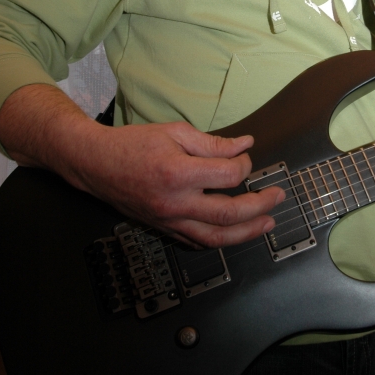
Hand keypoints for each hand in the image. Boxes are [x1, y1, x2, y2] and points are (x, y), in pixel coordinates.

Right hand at [0, 85, 284, 247]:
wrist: (96, 164)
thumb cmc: (133, 143)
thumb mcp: (175, 132)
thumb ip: (214, 143)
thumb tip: (246, 146)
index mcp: (178, 173)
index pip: (228, 176)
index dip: (245, 165)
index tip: (245, 156)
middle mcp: (175, 202)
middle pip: (228, 214)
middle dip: (260, 206)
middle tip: (278, 197)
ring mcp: (169, 220)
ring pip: (215, 237)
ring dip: (246, 233)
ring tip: (267, 224)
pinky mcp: (164, 228)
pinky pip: (196, 241)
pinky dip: (219, 239)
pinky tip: (234, 233)